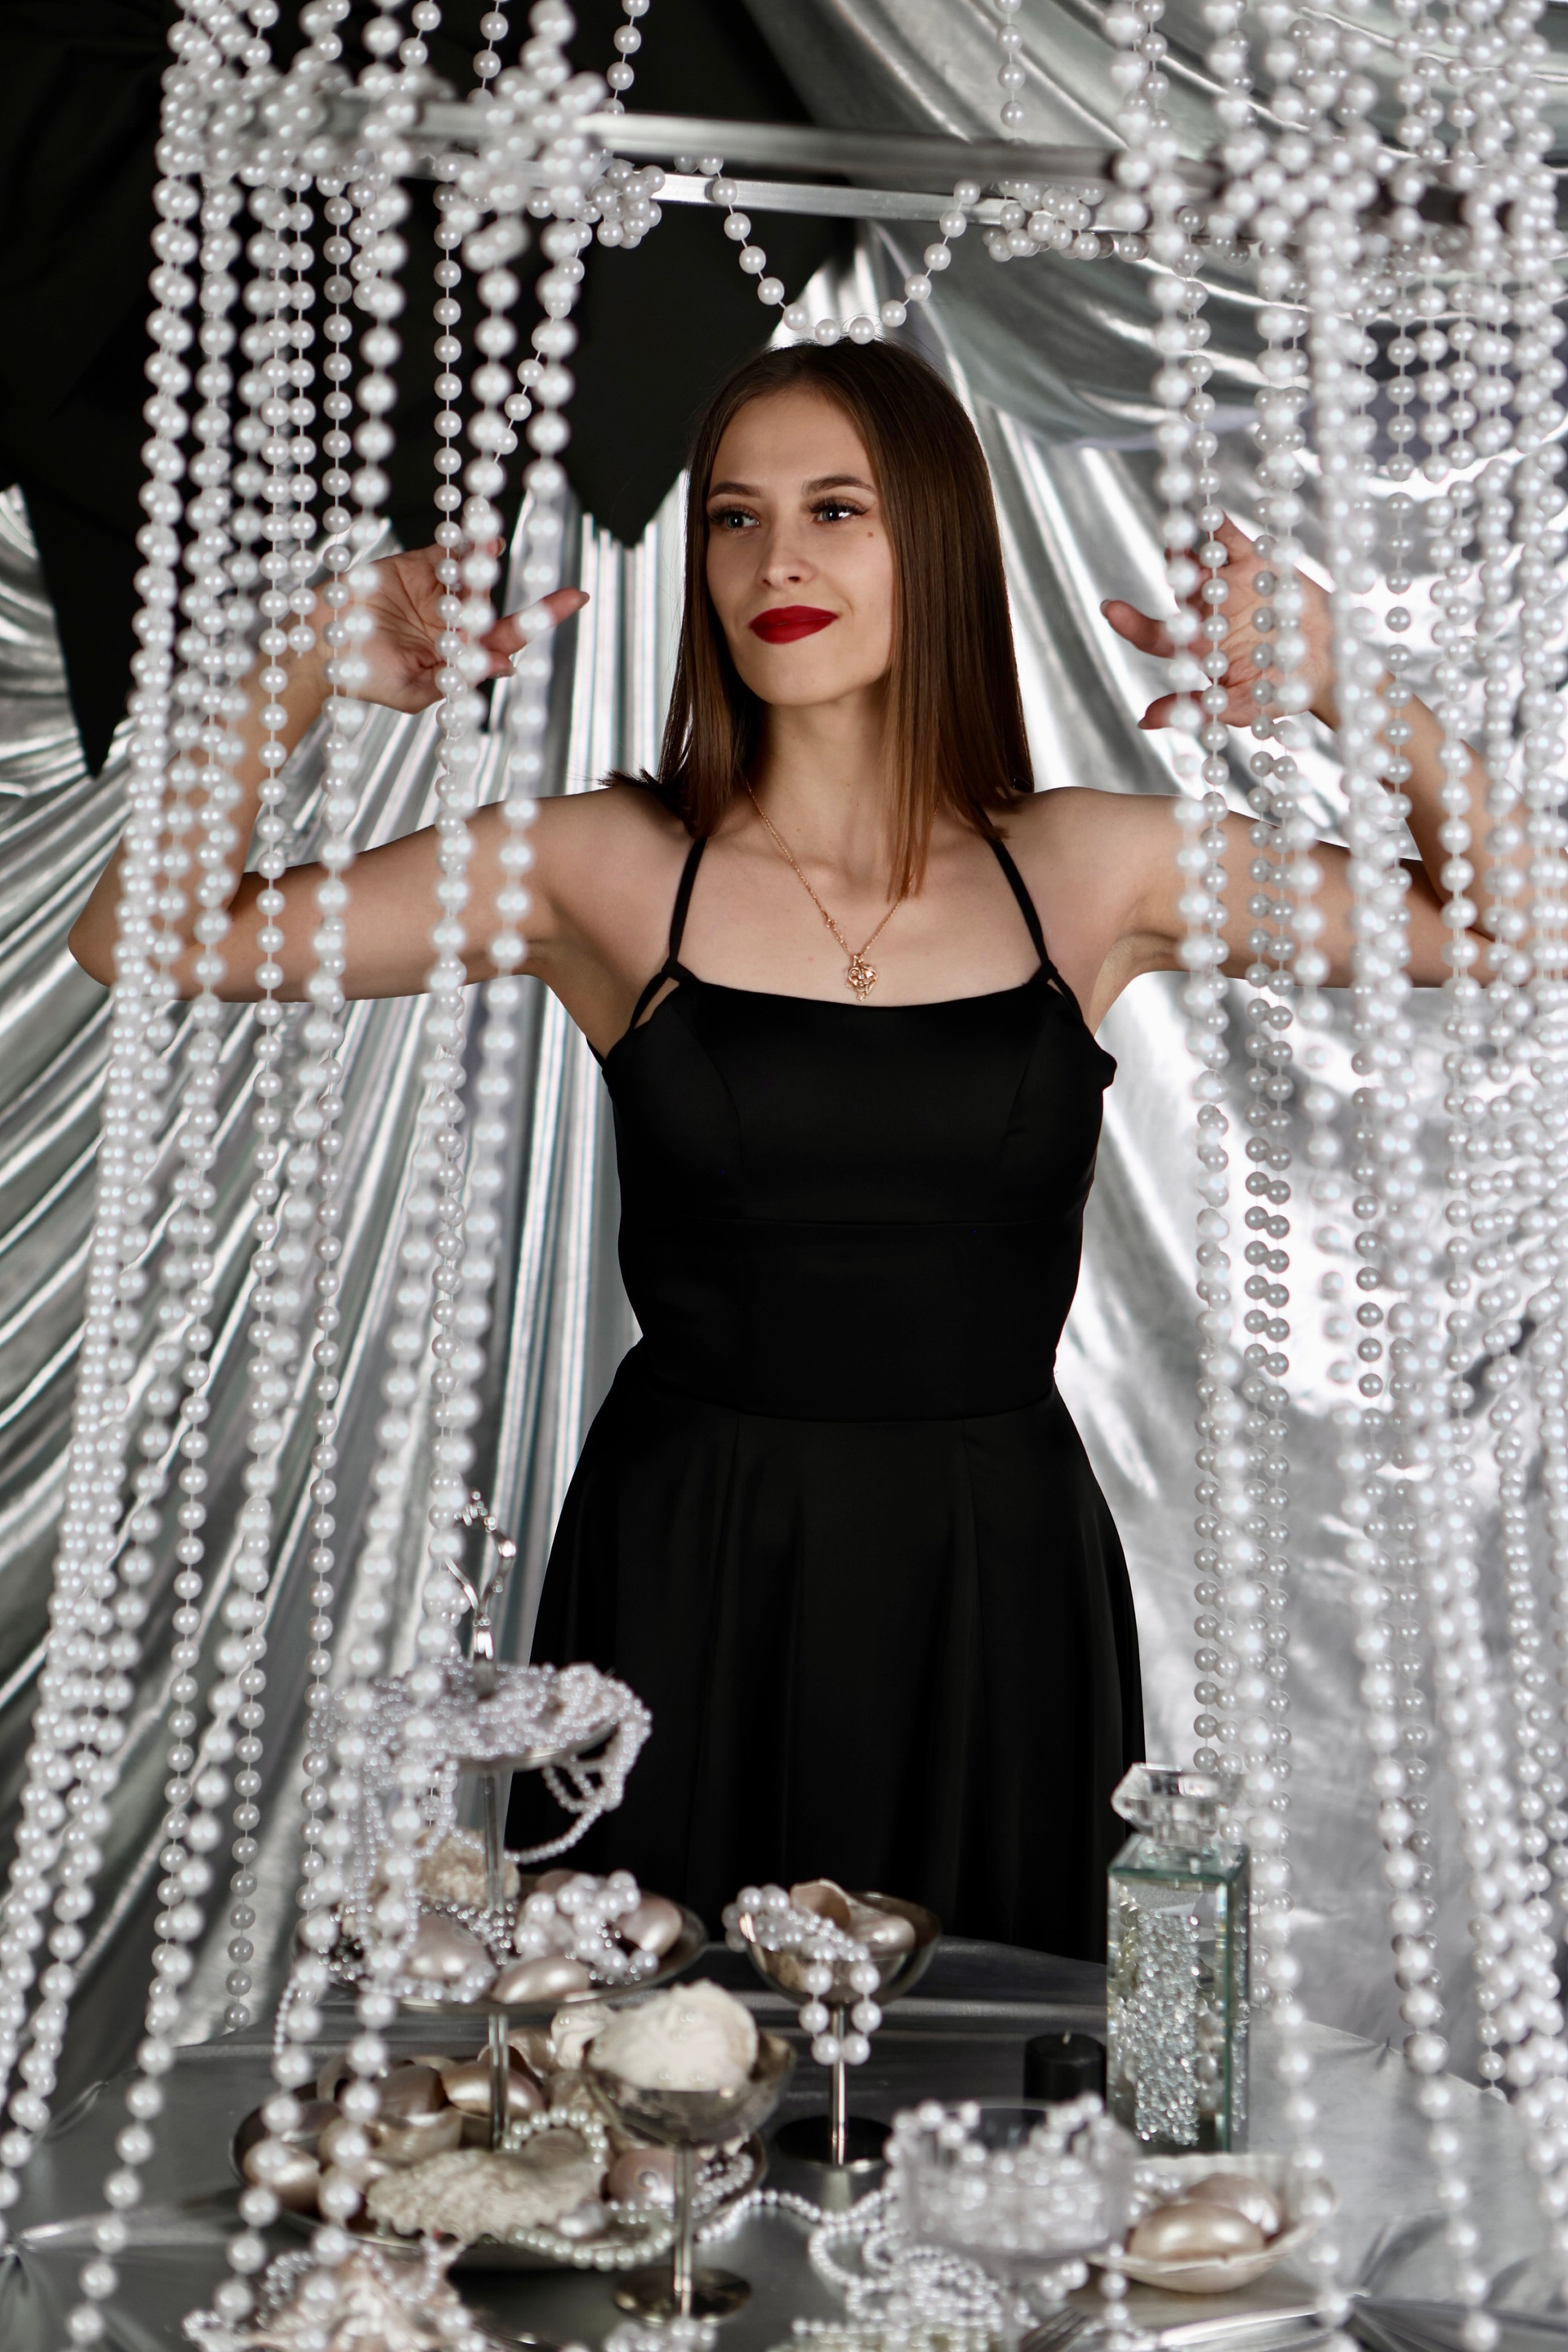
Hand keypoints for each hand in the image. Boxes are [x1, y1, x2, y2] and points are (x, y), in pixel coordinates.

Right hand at [328, 542, 588, 711]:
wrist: (316, 649)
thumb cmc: (362, 679)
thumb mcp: (412, 689)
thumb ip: (457, 678)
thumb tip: (506, 665)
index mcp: (458, 657)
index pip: (507, 641)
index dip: (540, 622)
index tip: (575, 599)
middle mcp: (454, 626)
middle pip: (499, 610)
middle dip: (533, 604)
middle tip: (569, 596)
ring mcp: (437, 596)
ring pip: (475, 578)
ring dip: (491, 563)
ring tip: (501, 548)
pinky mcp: (415, 569)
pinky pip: (447, 554)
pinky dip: (464, 545)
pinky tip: (481, 537)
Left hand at [1099, 516, 1334, 731]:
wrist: (1328, 666)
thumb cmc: (1279, 692)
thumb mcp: (1241, 707)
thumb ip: (1199, 710)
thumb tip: (1145, 720)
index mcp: (1197, 647)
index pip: (1157, 635)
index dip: (1133, 623)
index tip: (1110, 608)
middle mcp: (1207, 612)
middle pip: (1179, 589)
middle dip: (1171, 573)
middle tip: (1165, 560)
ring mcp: (1230, 585)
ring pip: (1202, 560)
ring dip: (1190, 546)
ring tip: (1181, 534)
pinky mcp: (1257, 564)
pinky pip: (1235, 540)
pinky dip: (1223, 526)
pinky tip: (1212, 515)